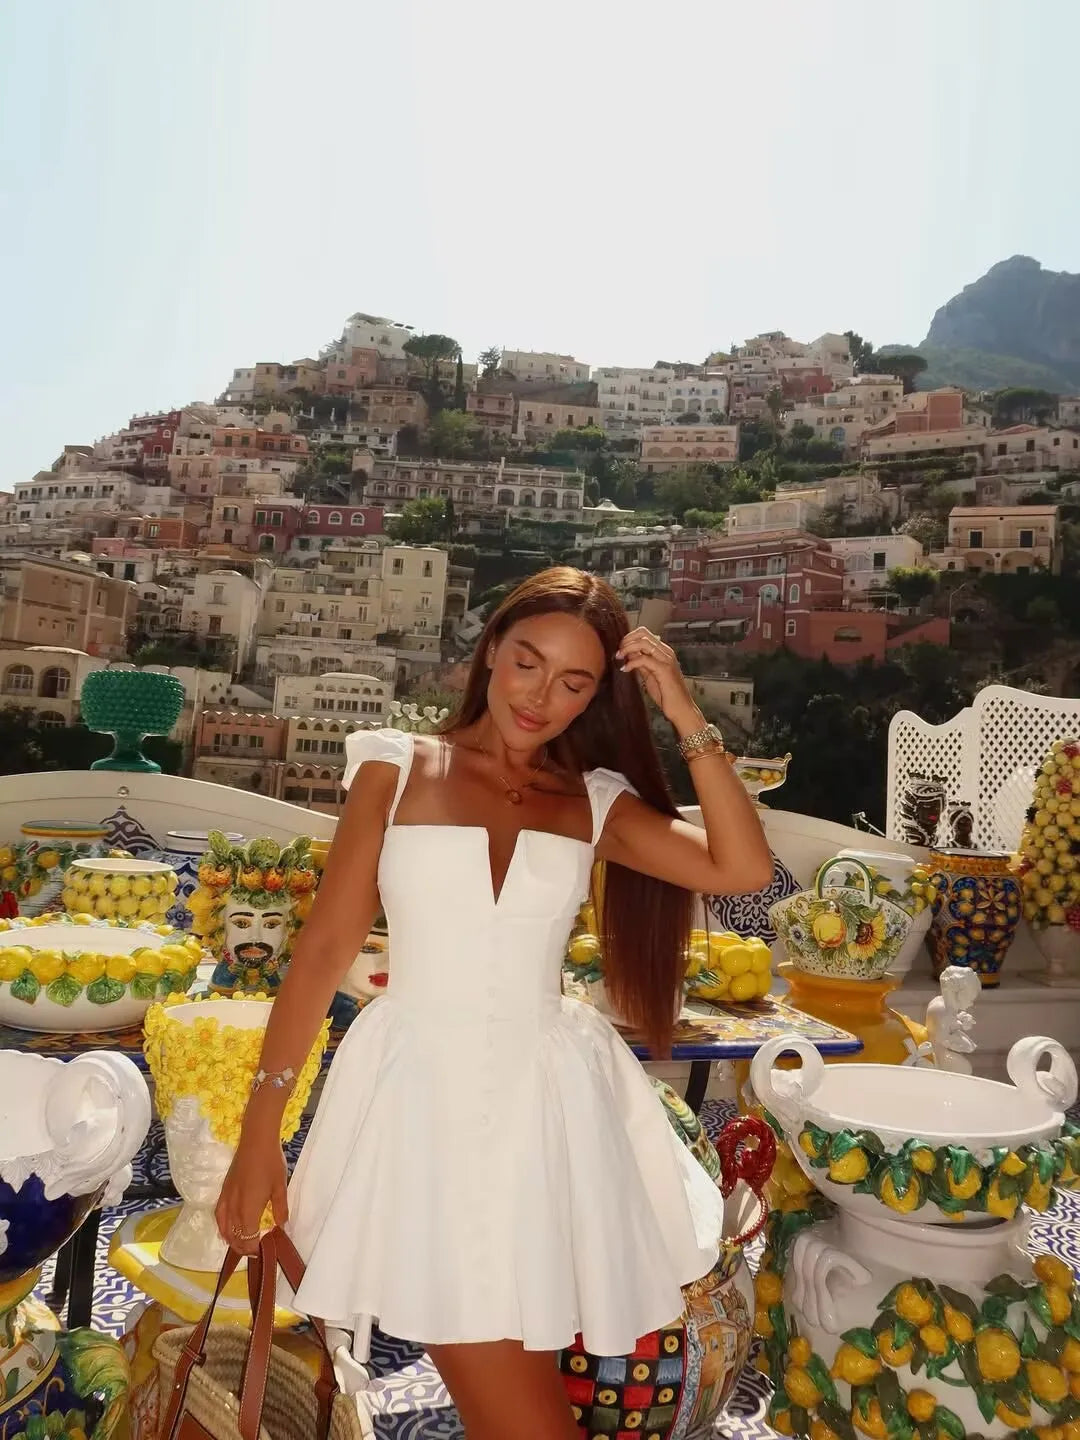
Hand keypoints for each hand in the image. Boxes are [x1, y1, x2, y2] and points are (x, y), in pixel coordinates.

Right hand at [215, 1130, 288, 1255]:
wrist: (256, 1140)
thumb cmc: (271, 1163)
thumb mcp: (280, 1187)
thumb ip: (280, 1209)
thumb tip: (281, 1226)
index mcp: (248, 1209)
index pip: (248, 1237)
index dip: (254, 1247)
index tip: (263, 1251)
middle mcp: (234, 1207)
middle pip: (234, 1235)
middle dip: (243, 1247)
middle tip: (254, 1251)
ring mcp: (227, 1198)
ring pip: (224, 1227)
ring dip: (231, 1239)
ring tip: (240, 1245)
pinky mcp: (224, 1190)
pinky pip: (219, 1214)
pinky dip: (221, 1226)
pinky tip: (226, 1228)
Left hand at [616, 627, 698, 728]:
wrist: (681, 709)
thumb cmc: (667, 694)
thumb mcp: (650, 675)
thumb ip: (641, 664)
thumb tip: (628, 654)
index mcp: (663, 652)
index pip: (644, 634)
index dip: (629, 637)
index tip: (620, 648)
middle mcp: (666, 652)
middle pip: (643, 634)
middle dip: (627, 640)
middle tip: (619, 652)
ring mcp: (666, 660)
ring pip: (644, 643)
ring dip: (628, 648)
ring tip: (620, 657)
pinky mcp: (664, 670)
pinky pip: (644, 660)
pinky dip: (631, 662)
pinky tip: (625, 669)